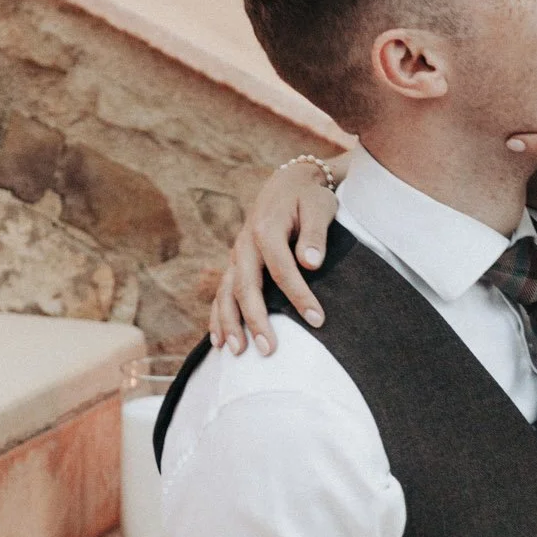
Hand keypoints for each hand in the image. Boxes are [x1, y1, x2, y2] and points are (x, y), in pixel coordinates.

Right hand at [209, 159, 342, 355]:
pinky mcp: (235, 264)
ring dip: (229, 323)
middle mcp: (246, 245)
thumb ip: (315, 233)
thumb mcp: (319, 206)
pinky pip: (221, 293)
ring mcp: (237, 256)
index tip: (317, 320)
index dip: (299, 296)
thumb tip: (310, 261)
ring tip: (237, 352)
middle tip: (268, 350)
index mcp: (267, 229)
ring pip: (227, 293)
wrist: (288, 184)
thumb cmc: (309, 198)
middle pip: (246, 287)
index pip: (282, 269)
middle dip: (256, 320)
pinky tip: (218, 342)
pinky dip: (217, 317)